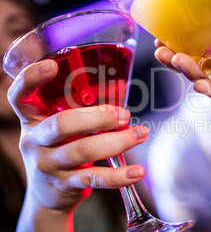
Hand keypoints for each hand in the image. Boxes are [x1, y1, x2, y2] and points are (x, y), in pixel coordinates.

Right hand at [8, 59, 148, 230]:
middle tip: (124, 114)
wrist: (48, 195)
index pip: (20, 96)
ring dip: (117, 141)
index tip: (52, 66)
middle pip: (62, 124)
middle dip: (99, 117)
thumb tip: (120, 98)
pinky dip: (119, 175)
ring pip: (83, 150)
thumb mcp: (57, 129)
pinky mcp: (65, 184)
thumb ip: (77, 112)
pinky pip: (95, 178)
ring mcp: (48, 164)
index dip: (30, 79)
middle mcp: (35, 141)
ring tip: (140, 134)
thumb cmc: (59, 149)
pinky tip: (137, 172)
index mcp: (32, 119)